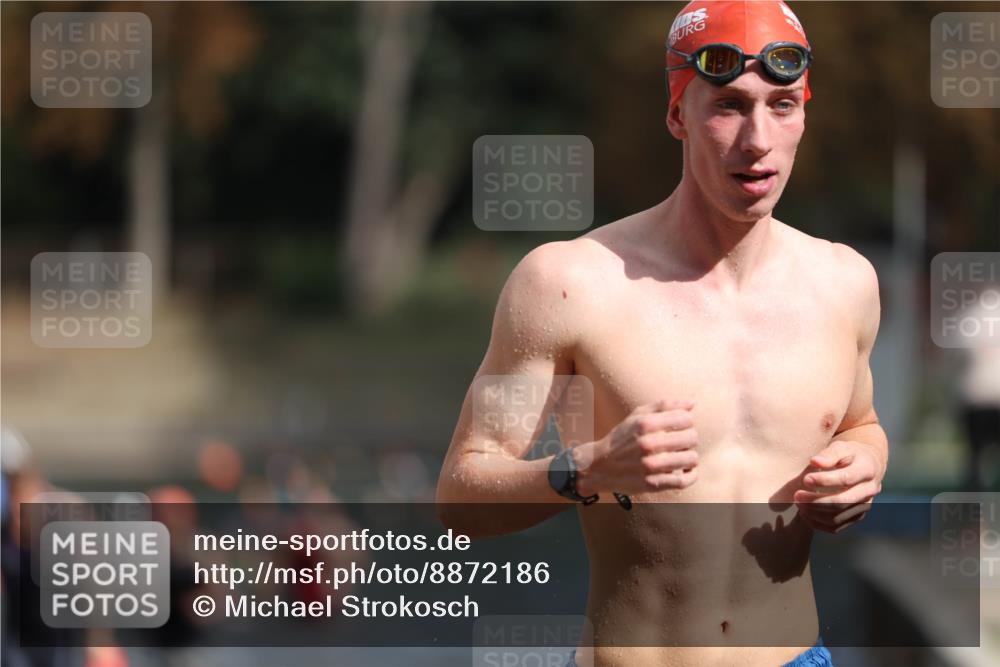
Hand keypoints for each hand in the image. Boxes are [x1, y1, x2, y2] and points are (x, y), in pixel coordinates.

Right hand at [577, 399, 698, 495]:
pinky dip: (690, 476)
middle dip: (689, 439)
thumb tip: (692, 403)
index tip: (680, 427)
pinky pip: (684, 481)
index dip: (687, 422)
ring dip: (690, 457)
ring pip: (691, 459)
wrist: (600, 466)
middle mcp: (648, 444)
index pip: (686, 418)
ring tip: (682, 457)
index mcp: (646, 424)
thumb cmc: (622, 438)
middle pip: (692, 438)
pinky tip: (685, 471)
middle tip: (681, 443)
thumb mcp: (637, 416)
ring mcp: (651, 465)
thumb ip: (664, 406)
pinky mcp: (653, 483)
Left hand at [794, 440, 883, 533]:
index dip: (824, 481)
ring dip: (814, 513)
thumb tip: (814, 462)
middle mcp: (869, 491)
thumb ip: (829, 454)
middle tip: (797, 495)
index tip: (806, 479)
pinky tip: (805, 514)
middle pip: (842, 502)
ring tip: (798, 503)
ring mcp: (864, 506)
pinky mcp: (856, 517)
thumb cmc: (850, 454)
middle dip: (816, 501)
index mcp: (867, 470)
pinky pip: (836, 527)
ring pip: (838, 517)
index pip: (846, 479)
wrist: (868, 465)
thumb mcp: (842, 447)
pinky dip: (818, 523)